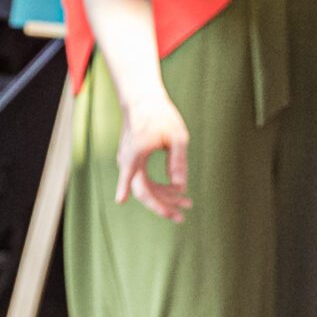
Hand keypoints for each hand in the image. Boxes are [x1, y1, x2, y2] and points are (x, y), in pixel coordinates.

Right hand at [115, 96, 192, 222]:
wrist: (142, 100)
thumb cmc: (160, 115)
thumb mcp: (177, 137)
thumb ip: (179, 161)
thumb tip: (181, 187)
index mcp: (135, 154)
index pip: (137, 183)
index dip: (139, 197)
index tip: (137, 206)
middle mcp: (128, 161)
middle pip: (143, 191)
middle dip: (162, 206)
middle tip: (182, 217)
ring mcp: (129, 162)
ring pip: (145, 187)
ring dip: (164, 197)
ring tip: (187, 202)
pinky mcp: (134, 161)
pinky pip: (145, 180)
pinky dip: (160, 187)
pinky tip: (177, 190)